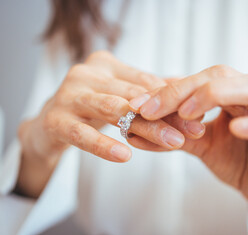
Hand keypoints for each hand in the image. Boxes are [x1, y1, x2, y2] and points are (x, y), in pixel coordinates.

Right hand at [17, 51, 203, 196]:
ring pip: (114, 111)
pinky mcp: (54, 119)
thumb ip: (149, 92)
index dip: (174, 101)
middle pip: (134, 96)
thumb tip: (189, 89)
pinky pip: (83, 134)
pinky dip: (104, 145)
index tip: (199, 117)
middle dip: (167, 115)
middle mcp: (87, 73)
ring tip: (174, 143)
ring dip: (146, 128)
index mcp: (106, 65)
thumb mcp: (120, 96)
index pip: (146, 83)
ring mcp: (68, 94)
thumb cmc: (91, 109)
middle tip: (194, 131)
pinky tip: (125, 156)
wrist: (48, 126)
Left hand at [130, 65, 247, 224]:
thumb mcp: (198, 144)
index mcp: (233, 92)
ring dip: (216, 96)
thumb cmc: (234, 159)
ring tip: (186, 113)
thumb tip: (132, 125)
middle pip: (221, 76)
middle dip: (183, 90)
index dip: (168, 90)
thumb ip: (172, 132)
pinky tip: (236, 128)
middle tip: (152, 109)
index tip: (137, 106)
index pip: (199, 79)